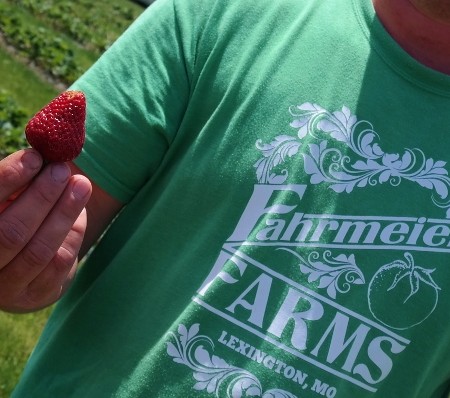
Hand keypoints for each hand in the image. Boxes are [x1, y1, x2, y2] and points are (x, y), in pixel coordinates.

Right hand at [0, 149, 91, 312]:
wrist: (27, 266)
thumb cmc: (16, 218)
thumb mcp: (12, 199)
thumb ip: (20, 181)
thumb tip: (44, 151)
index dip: (7, 178)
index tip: (35, 156)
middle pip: (10, 232)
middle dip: (40, 197)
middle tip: (62, 170)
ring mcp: (6, 287)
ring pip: (38, 250)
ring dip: (63, 213)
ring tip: (81, 185)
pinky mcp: (35, 295)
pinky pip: (59, 264)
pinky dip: (72, 234)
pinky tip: (78, 213)